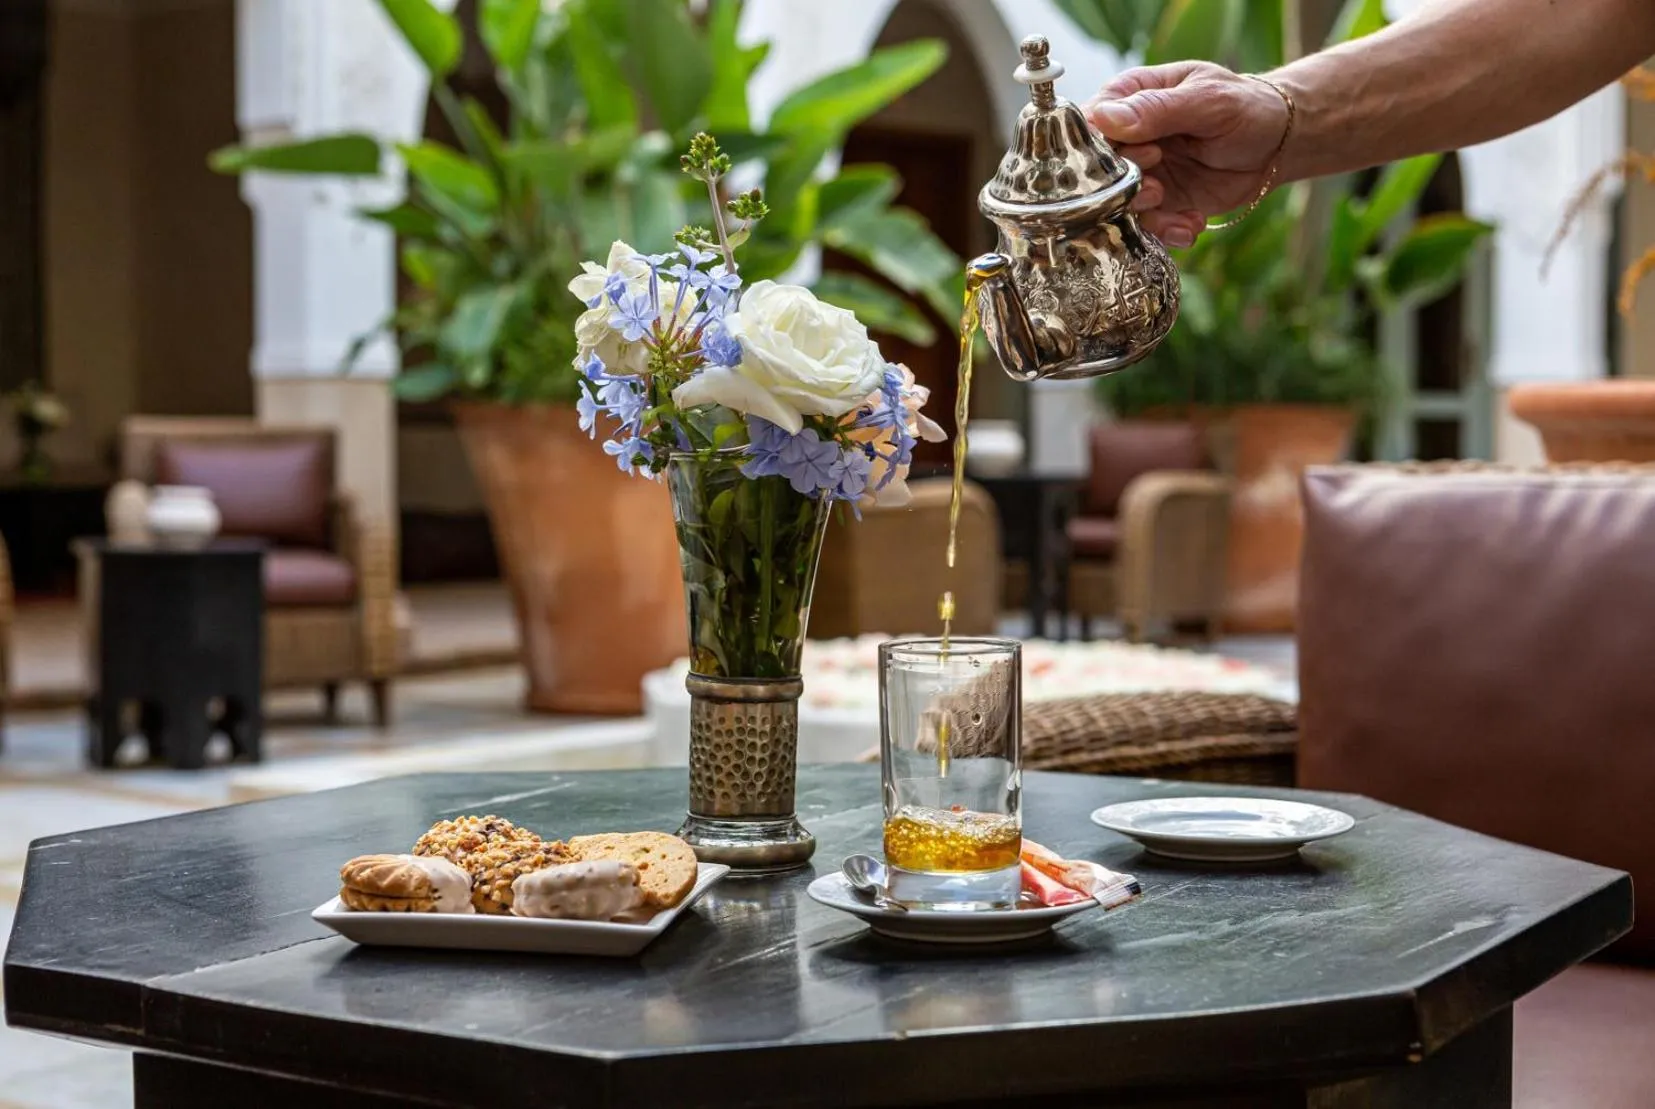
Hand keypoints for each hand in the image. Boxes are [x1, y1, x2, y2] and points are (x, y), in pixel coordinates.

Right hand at [1084, 61, 1290, 247]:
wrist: (1278, 143)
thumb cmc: (1245, 106)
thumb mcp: (1207, 100)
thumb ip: (1157, 109)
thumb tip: (1105, 117)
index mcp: (1128, 98)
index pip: (1090, 125)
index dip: (1103, 150)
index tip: (1145, 155)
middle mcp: (1127, 137)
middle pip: (1097, 172)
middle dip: (1126, 189)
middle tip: (1158, 189)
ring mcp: (1141, 172)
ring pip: (1118, 204)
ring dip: (1147, 217)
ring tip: (1183, 216)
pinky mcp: (1159, 202)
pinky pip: (1146, 224)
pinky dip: (1168, 233)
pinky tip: (1193, 226)